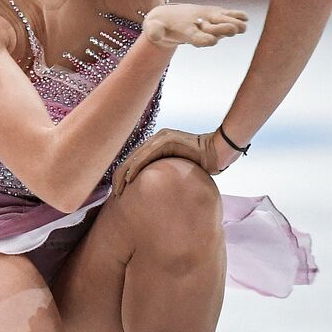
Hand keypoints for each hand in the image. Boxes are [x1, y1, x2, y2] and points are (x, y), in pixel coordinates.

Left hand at [111, 127, 237, 196]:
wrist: (217, 153)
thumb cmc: (201, 164)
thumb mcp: (178, 170)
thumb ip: (165, 174)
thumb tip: (157, 192)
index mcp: (156, 145)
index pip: (134, 160)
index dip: (123, 175)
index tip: (118, 192)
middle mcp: (156, 139)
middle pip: (130, 158)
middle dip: (119, 176)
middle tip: (113, 193)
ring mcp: (161, 138)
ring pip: (135, 157)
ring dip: (125, 174)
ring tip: (118, 189)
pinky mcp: (167, 140)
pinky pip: (147, 155)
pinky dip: (136, 167)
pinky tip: (130, 179)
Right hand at [142, 3, 247, 48]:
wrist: (167, 23)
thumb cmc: (158, 26)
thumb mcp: (152, 28)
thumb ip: (154, 31)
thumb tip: (154, 34)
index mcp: (187, 35)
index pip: (198, 40)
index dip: (205, 40)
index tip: (212, 40)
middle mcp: (201, 32)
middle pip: (214, 33)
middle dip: (223, 30)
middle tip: (233, 29)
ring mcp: (209, 24)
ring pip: (223, 26)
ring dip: (233, 25)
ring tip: (243, 25)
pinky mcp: (213, 16)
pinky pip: (226, 16)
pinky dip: (235, 16)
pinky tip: (245, 16)